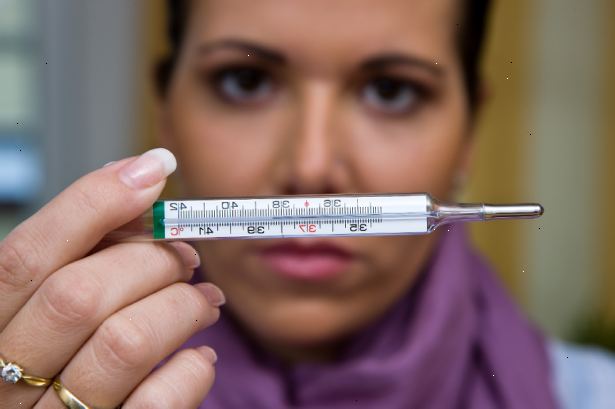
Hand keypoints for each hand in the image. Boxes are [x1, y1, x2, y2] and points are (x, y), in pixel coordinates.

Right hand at [0, 149, 222, 408]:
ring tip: (205, 299)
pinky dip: (192, 368)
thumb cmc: (62, 355)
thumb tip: (139, 177)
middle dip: (151, 261)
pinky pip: (158, 402)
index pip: (26, 257)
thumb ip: (82, 252)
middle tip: (186, 255)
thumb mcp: (48, 303)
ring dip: (183, 306)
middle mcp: (5, 378)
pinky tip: (198, 355)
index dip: (91, 203)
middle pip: (80, 295)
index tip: (152, 170)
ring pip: (126, 342)